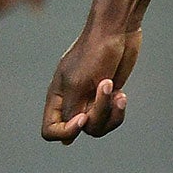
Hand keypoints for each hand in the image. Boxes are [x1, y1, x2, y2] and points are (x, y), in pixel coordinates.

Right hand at [43, 23, 141, 141]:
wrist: (117, 30)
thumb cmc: (95, 52)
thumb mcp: (79, 83)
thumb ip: (71, 110)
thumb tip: (65, 142)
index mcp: (57, 97)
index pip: (50, 130)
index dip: (67, 131)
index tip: (84, 116)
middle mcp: (72, 101)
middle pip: (80, 130)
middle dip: (98, 114)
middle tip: (106, 87)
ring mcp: (91, 99)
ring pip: (98, 127)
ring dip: (111, 114)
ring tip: (119, 95)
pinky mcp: (108, 96)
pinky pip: (112, 117)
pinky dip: (118, 110)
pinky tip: (122, 94)